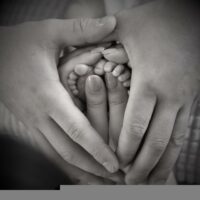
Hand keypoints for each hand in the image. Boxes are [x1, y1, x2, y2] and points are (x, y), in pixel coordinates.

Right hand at [0, 17, 119, 177]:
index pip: (76, 129)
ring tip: (102, 179)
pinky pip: (49, 148)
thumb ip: (81, 29)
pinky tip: (79, 167)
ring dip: (81, 168)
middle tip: (116, 177)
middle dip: (92, 166)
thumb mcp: (48, 32)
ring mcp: (33, 122)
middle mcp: (40, 115)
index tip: (115, 163)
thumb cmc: (18, 44)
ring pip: (58, 154)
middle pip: (68, 150)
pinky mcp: (31, 123)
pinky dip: (66, 161)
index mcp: (47, 95)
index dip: (96, 148)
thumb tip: (113, 22)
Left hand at [114, 0, 199, 183]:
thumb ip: (104, 37)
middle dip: (142, 163)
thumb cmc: (158, 21)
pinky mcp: (192, 99)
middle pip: (156, 139)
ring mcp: (184, 98)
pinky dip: (174, 152)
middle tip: (129, 181)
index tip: (117, 161)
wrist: (193, 16)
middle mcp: (170, 94)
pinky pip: (184, 132)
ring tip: (149, 182)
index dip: (126, 144)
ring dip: (160, 164)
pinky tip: (167, 163)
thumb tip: (84, 50)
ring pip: (173, 141)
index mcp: (150, 79)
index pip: (136, 122)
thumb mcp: (128, 25)